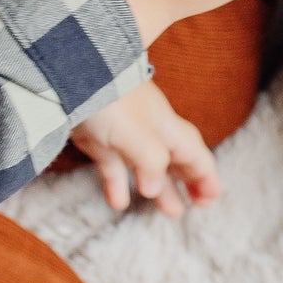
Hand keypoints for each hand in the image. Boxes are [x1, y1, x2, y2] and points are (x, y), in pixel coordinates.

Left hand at [70, 79, 218, 218]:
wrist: (69, 72)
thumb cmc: (111, 99)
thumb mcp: (138, 133)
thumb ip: (151, 163)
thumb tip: (153, 189)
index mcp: (166, 126)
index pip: (195, 154)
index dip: (206, 176)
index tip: (212, 198)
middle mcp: (149, 130)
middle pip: (176, 159)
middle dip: (190, 181)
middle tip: (200, 204)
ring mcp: (122, 134)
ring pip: (148, 167)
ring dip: (161, 188)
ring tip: (172, 211)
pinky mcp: (97, 139)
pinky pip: (113, 167)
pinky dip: (118, 185)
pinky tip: (118, 203)